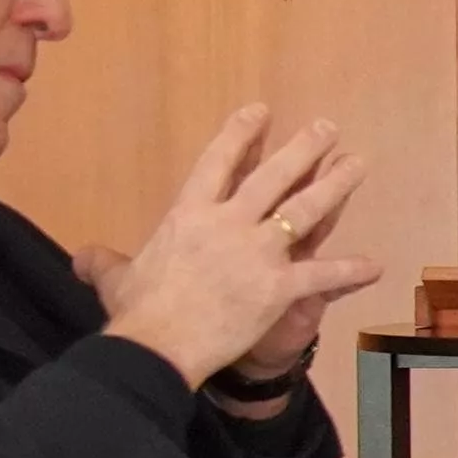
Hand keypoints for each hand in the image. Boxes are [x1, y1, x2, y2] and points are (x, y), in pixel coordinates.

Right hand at [91, 107, 387, 390]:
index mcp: (189, 215)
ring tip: (356, 164)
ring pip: (304, 210)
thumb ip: (105, 262)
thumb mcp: (117, 280)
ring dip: (335, 186)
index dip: (241, 134)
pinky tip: (376, 265)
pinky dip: (351, 270)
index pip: (218, 162)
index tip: (262, 112)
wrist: (157, 345)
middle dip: (303, 149)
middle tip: (327, 128)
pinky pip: (323, 274)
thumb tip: (80, 257)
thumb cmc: (136, 312)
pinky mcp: (279, 287)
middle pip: (272, 176)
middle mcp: (227, 224)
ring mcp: (257, 253)